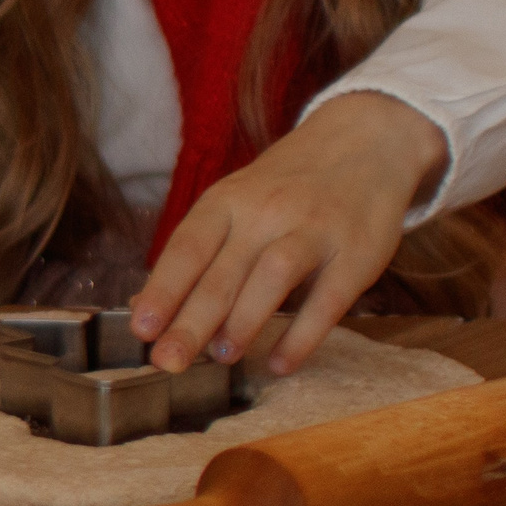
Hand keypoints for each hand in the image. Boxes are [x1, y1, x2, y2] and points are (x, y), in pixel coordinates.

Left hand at [130, 91, 448, 377]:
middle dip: (192, 321)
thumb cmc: (287, 185)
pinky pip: (328, 300)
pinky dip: (302, 335)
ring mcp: (314, 230)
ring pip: (271, 276)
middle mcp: (267, 211)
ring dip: (243, 321)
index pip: (187, 247)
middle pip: (223, 271)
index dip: (162, 289)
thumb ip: (200, 251)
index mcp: (228, 199)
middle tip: (168, 361)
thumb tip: (147, 307)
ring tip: (220, 357)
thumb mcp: (238, 200)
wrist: (364, 142)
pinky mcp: (357, 253)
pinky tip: (280, 363)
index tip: (140, 329)